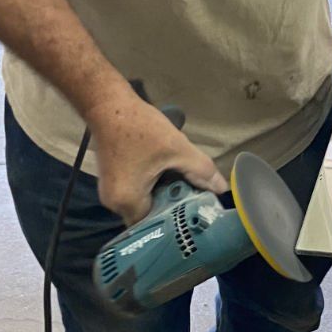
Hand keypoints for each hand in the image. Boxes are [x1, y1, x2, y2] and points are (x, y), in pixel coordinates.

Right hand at [86, 89, 226, 224]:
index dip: (175, 223)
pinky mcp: (111, 181)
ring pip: (143, 204)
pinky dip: (151, 187)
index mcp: (127, 201)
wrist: (108, 105)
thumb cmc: (141, 128)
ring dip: (161, 196)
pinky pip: (135, 193)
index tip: (194, 217)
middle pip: (148, 217)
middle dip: (170, 208)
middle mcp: (114, 203)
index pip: (155, 226)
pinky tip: (166, 176)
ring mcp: (110, 192)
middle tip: (193, 201)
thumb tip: (222, 188)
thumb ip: (201, 171)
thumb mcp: (177, 148)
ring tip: (183, 188)